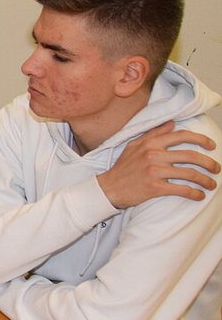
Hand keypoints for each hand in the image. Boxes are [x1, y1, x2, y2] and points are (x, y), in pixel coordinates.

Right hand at [97, 120, 218, 207]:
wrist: (108, 188)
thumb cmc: (122, 168)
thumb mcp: (134, 146)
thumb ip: (153, 134)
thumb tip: (171, 123)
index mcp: (150, 143)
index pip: (181, 136)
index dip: (200, 139)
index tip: (212, 145)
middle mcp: (153, 155)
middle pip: (190, 156)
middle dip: (208, 163)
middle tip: (216, 168)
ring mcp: (154, 171)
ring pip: (189, 174)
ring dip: (205, 180)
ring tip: (212, 184)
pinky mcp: (154, 187)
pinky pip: (181, 189)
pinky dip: (194, 193)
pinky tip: (199, 196)